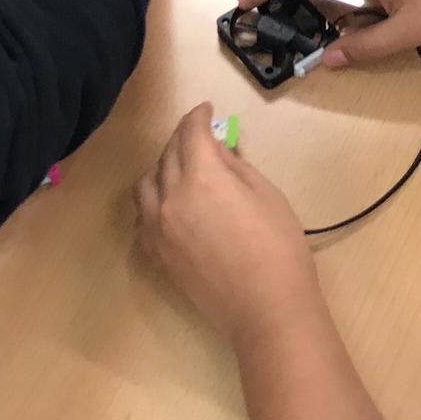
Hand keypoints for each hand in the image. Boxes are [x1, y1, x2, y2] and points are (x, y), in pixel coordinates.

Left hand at [137, 104, 320, 346]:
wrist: (265, 310)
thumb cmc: (278, 248)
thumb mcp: (266, 194)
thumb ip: (235, 167)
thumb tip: (216, 151)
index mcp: (202, 176)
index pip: (190, 133)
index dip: (198, 116)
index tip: (206, 109)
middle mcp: (171, 196)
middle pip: (167, 154)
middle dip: (182, 139)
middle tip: (200, 137)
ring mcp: (157, 228)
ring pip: (147, 183)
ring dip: (162, 167)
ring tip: (180, 168)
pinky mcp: (156, 253)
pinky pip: (142, 216)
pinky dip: (152, 200)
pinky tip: (168, 203)